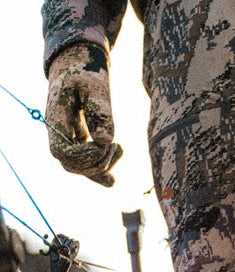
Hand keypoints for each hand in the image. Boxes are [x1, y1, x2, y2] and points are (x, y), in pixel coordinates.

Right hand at [45, 43, 122, 186]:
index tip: (105, 144)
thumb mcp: (94, 86)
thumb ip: (100, 111)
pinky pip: (86, 166)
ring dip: (103, 166)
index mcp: (55, 119)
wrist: (79, 68)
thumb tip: (105, 141)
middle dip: (97, 162)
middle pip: (72, 165)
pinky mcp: (79, 143)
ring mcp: (68, 140)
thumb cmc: (85, 73)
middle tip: (117, 144)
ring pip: (81, 169)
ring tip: (120, 147)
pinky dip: (100, 173)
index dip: (84, 155)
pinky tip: (112, 180)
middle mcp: (58, 133)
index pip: (63, 151)